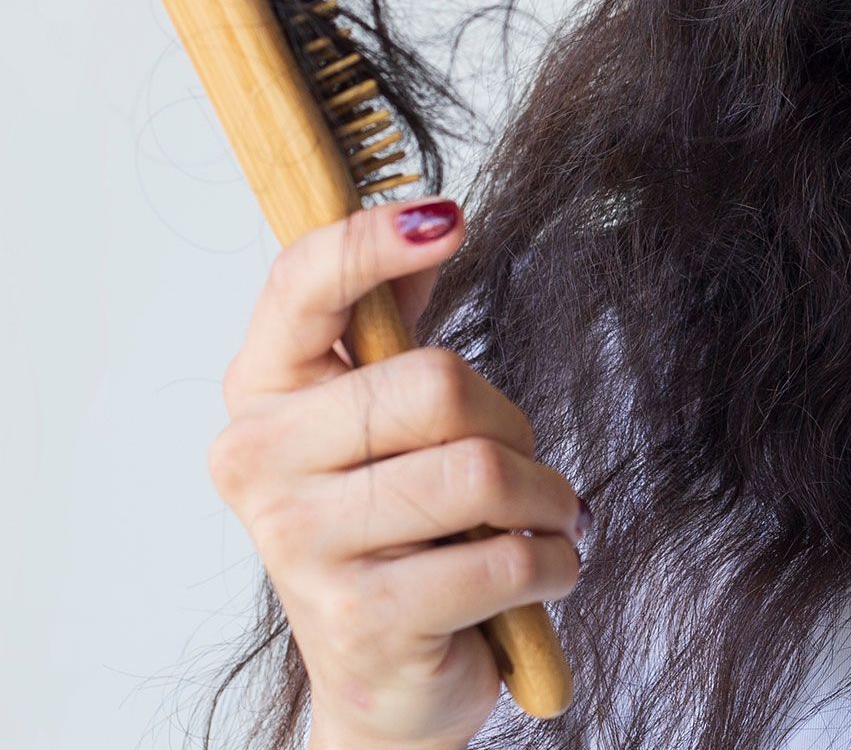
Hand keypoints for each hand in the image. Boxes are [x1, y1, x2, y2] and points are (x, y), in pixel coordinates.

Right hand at [207, 198, 588, 749]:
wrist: (383, 674)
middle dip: (512, 423)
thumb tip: (432, 215)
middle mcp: (259, 459)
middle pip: (436, 384)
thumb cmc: (391, 522)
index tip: (449, 218)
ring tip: (545, 516)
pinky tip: (542, 567)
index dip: (374, 241)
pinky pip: (505, 558)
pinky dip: (554, 560)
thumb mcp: (380, 413)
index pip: (304, 285)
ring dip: (547, 497)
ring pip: (482, 471)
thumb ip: (394, 314)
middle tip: (521, 460)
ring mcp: (301, 545)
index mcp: (261, 389)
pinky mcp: (362, 622)